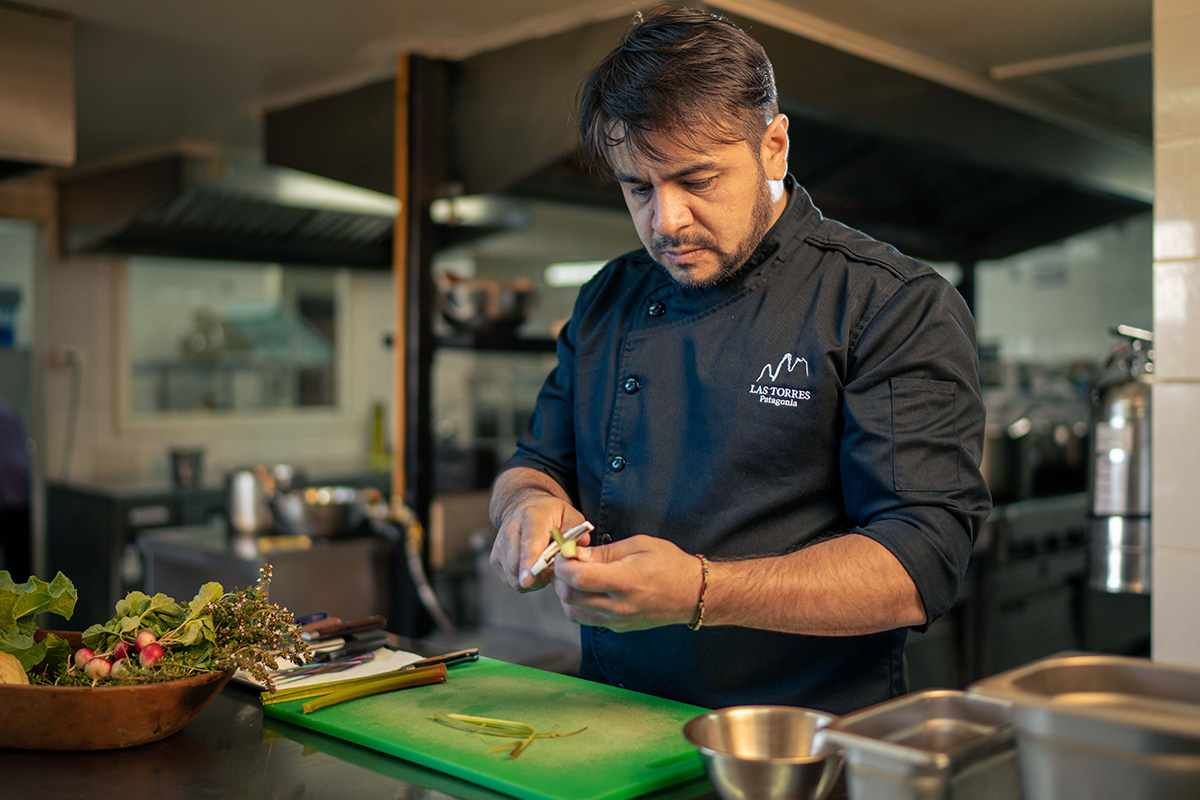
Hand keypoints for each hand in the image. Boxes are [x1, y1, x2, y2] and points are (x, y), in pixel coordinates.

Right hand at [490, 493, 587, 591]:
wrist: (523, 506)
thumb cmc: (551, 514)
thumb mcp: (569, 515)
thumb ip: (575, 532)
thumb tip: (572, 550)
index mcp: (532, 516)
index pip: (529, 542)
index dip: (529, 561)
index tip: (529, 578)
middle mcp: (510, 529)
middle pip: (515, 564)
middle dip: (536, 578)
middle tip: (554, 571)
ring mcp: (500, 545)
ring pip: (512, 576)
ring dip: (532, 581)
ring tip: (545, 567)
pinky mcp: (495, 558)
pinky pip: (510, 580)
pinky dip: (525, 581)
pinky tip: (534, 568)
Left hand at [552, 535, 702, 631]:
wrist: (693, 593)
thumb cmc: (669, 563)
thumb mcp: (639, 545)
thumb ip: (605, 552)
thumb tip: (576, 555)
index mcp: (625, 581)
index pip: (578, 578)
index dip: (563, 563)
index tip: (565, 551)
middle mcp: (619, 606)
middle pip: (570, 596)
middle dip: (559, 577)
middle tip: (565, 562)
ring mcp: (618, 620)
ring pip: (573, 612)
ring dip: (566, 593)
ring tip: (574, 575)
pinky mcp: (619, 627)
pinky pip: (587, 619)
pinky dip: (578, 604)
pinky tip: (587, 589)